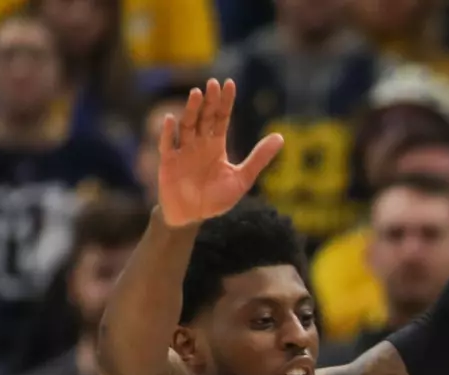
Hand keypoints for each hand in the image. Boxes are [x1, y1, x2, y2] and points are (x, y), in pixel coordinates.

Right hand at [157, 78, 283, 226]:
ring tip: (196, 93)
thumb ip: (259, 158)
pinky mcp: (168, 163)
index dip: (225, 102)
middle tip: (212, 83)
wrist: (193, 216)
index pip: (221, 118)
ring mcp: (183, 151)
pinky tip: (172, 119)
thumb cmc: (216, 198)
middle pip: (204, 117)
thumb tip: (281, 137)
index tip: (229, 83)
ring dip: (190, 110)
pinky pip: (168, 145)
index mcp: (216, 145)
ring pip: (187, 126)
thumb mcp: (242, 178)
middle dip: (208, 101)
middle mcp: (199, 143)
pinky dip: (169, 133)